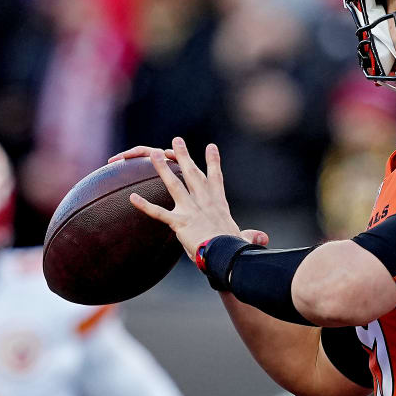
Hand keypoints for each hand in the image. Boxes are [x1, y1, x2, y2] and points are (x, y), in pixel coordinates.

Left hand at [117, 138, 268, 257]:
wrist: (227, 255)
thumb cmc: (236, 249)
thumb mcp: (244, 239)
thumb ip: (251, 236)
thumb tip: (263, 239)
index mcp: (219, 204)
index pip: (216, 178)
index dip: (213, 162)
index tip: (211, 146)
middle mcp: (204, 202)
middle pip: (192, 174)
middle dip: (184, 155)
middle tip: (177, 140)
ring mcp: (191, 210)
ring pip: (174, 185)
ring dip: (163, 168)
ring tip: (154, 154)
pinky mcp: (179, 223)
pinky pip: (158, 213)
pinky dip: (145, 206)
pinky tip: (132, 198)